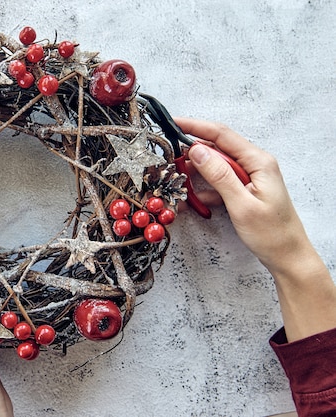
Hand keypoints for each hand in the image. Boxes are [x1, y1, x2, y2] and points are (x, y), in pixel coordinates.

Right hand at [175, 118, 335, 340]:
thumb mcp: (241, 204)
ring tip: (177, 180)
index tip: (174, 123)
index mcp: (258, 161)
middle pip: (217, 148)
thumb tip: (197, 150)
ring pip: (215, 166)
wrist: (287, 257)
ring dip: (195, 173)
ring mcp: (249, 177)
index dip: (195, 126)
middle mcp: (254, 164)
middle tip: (168, 159)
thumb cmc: (271, 233)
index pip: (222, 135)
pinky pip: (218, 182)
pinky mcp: (244, 189)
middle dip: (191, 152)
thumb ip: (219, 175)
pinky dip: (204, 189)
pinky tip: (192, 200)